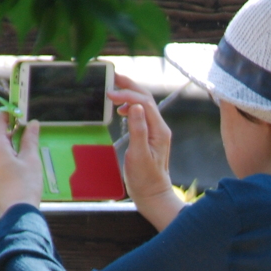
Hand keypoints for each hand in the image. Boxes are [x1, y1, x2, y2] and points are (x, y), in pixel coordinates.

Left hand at [0, 111, 42, 215]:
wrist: (17, 211)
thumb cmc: (25, 184)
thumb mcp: (31, 159)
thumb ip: (30, 139)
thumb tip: (32, 123)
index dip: (10, 114)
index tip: (22, 113)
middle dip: (13, 131)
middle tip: (30, 132)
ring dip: (13, 144)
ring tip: (29, 151)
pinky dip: (9, 154)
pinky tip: (22, 162)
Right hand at [112, 74, 181, 230]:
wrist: (152, 194)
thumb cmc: (145, 179)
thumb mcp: (139, 155)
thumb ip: (138, 130)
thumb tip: (136, 107)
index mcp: (159, 131)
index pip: (145, 103)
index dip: (128, 95)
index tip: (110, 94)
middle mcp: (160, 128)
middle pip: (146, 99)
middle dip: (130, 86)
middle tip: (113, 76)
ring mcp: (156, 131)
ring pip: (144, 105)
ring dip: (130, 94)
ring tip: (113, 90)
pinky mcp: (149, 136)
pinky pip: (141, 114)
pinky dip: (130, 107)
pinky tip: (120, 110)